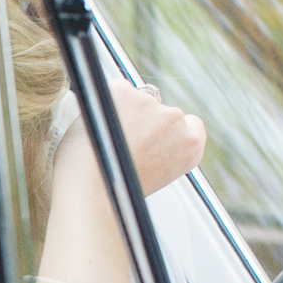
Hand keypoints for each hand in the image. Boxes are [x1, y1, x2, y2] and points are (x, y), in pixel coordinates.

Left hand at [107, 80, 206, 195]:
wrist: (92, 190)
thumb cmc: (116, 190)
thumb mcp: (154, 176)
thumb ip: (161, 152)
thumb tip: (148, 139)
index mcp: (190, 145)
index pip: (190, 123)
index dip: (167, 130)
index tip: (152, 138)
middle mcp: (176, 120)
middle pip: (159, 111)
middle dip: (141, 123)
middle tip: (118, 146)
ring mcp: (150, 103)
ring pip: (135, 101)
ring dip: (123, 114)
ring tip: (105, 142)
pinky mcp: (123, 92)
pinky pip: (115, 91)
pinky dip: (106, 104)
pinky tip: (98, 126)